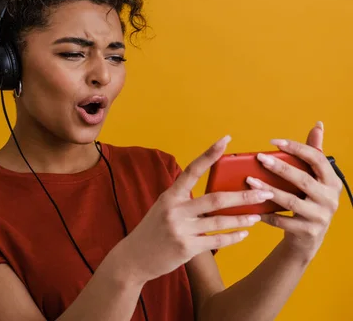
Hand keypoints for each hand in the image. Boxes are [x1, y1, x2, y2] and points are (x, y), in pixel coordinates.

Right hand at [119, 135, 273, 283]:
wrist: (134, 258)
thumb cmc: (153, 231)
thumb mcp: (163, 209)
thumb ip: (184, 201)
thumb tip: (215, 193)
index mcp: (169, 196)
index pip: (192, 170)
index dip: (209, 154)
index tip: (225, 140)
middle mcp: (174, 210)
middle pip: (215, 199)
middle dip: (242, 195)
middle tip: (263, 192)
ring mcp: (180, 229)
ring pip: (219, 221)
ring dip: (242, 218)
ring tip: (258, 216)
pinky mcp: (186, 248)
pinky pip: (216, 241)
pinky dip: (233, 237)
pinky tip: (244, 234)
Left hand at [246, 121, 342, 262]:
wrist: (309, 237)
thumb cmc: (309, 200)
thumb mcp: (316, 179)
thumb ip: (314, 153)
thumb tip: (318, 125)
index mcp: (332, 182)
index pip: (317, 159)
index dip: (296, 148)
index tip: (273, 141)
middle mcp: (330, 199)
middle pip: (303, 180)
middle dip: (280, 168)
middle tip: (259, 158)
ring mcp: (320, 217)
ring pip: (291, 201)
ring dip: (268, 190)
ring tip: (249, 181)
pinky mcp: (308, 231)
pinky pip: (283, 221)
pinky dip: (266, 214)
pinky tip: (251, 207)